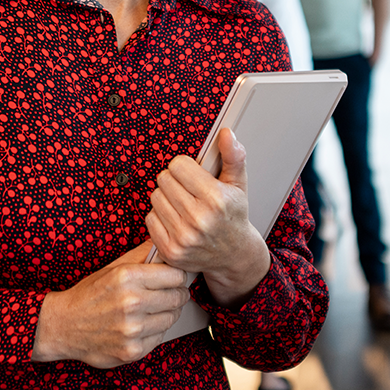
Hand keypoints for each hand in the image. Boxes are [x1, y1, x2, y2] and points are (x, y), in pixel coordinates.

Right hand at [31, 241, 188, 367]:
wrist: (64, 326)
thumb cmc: (89, 294)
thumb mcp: (113, 268)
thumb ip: (142, 255)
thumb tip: (167, 246)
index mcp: (127, 277)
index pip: (176, 275)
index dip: (176, 276)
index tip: (172, 278)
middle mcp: (131, 302)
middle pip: (178, 297)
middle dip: (175, 294)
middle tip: (165, 294)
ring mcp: (133, 329)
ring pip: (172, 317)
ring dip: (166, 313)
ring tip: (151, 310)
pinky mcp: (133, 350)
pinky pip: (161, 337)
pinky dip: (155, 331)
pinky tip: (140, 325)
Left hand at [146, 129, 270, 306]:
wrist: (234, 255)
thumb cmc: (234, 215)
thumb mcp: (239, 184)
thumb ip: (233, 156)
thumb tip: (225, 134)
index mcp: (216, 199)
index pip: (178, 165)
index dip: (185, 167)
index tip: (194, 176)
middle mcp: (199, 219)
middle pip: (164, 179)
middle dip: (175, 181)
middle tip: (189, 191)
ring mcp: (183, 237)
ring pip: (155, 197)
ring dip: (166, 198)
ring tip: (183, 205)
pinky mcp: (171, 250)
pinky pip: (150, 218)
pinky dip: (160, 216)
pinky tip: (176, 220)